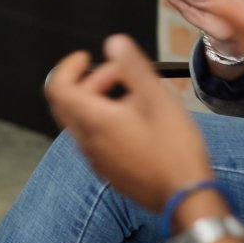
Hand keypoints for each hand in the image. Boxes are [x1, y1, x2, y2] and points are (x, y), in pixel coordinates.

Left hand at [45, 34, 213, 211]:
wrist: (185, 198)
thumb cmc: (175, 152)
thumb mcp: (158, 99)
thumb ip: (133, 68)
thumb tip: (114, 43)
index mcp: (94, 121)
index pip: (57, 87)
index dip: (67, 66)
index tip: (86, 57)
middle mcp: (88, 141)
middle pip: (68, 102)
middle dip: (89, 80)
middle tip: (121, 75)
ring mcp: (96, 159)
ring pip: (83, 120)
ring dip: (101, 101)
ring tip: (138, 99)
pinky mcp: (107, 170)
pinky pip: (95, 139)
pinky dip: (106, 121)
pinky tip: (138, 123)